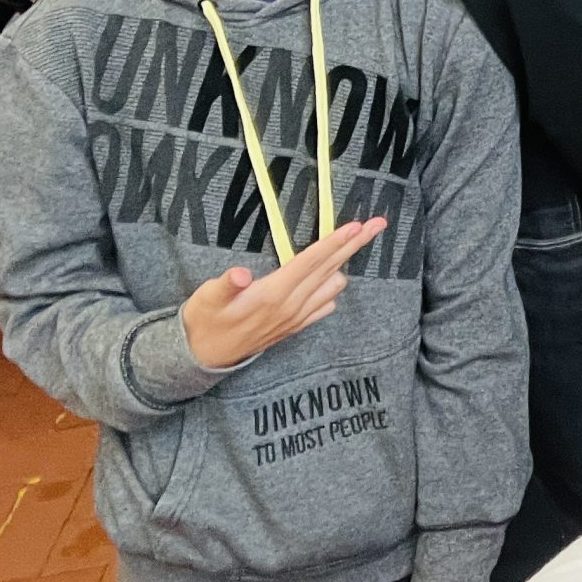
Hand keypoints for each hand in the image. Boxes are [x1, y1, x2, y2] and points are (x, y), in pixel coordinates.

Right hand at [179, 217, 389, 371]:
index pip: (311, 261)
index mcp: (273, 294)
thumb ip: (225, 285)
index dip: (334, 242)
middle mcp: (291, 306)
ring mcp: (296, 318)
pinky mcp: (295, 327)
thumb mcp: (206, 299)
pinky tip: (331, 278)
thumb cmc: (204, 321)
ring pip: (333, 287)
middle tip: (377, 224)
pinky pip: (325, 306)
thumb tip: (240, 275)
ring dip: (343, 264)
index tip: (356, 225)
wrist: (205, 357)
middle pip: (330, 268)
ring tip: (353, 242)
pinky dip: (332, 289)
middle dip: (353, 244)